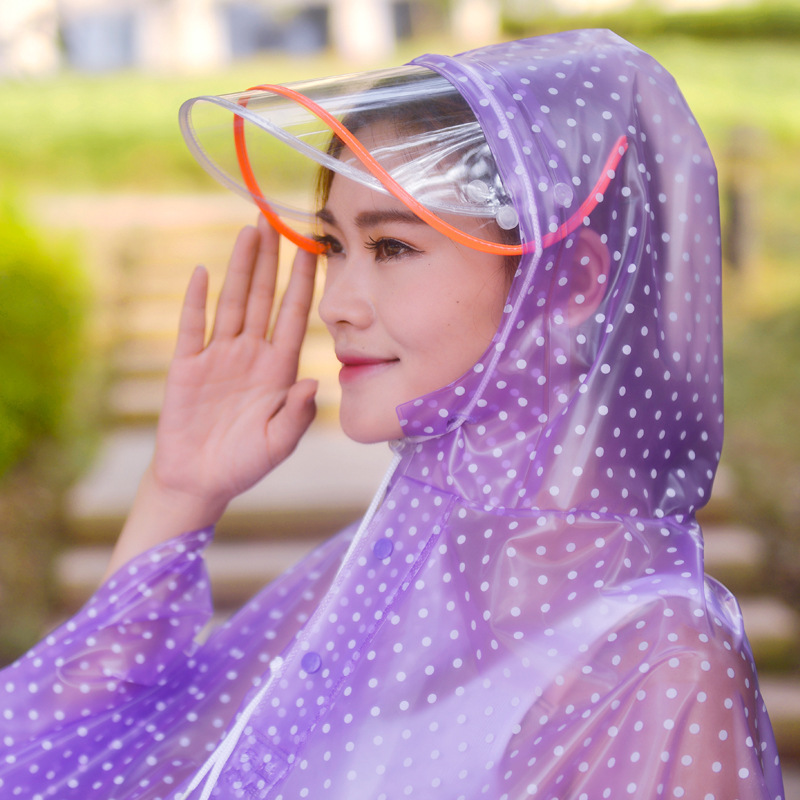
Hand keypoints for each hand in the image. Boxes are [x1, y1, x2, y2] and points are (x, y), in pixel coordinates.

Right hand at [104, 217, 317, 578]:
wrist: (199, 480)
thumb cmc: (245, 464)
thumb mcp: (278, 444)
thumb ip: (296, 415)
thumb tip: (312, 382)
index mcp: (278, 369)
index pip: (294, 316)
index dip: (303, 282)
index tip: (314, 248)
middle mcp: (251, 354)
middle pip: (263, 298)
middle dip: (271, 260)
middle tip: (276, 220)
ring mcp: (219, 356)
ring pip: (231, 302)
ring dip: (239, 268)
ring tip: (248, 232)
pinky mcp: (187, 366)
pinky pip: (191, 327)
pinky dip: (194, 300)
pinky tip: (200, 272)